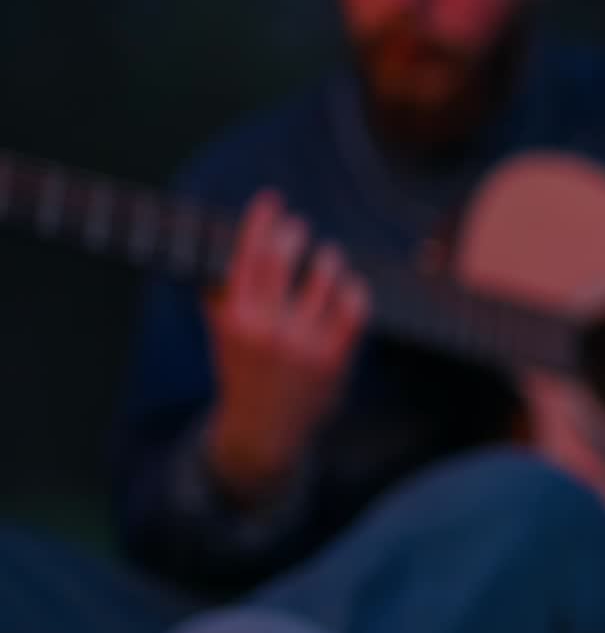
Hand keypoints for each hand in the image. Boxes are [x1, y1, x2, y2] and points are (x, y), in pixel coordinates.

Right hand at [203, 190, 368, 501]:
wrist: (265, 433)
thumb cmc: (244, 374)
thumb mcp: (223, 336)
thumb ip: (222, 296)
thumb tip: (227, 248)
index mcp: (235, 319)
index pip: (247, 256)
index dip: (261, 221)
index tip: (271, 199)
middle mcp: (269, 329)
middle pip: (284, 260)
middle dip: (293, 232)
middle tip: (299, 225)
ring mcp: (304, 345)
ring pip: (324, 278)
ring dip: (327, 258)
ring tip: (327, 254)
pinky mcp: (335, 359)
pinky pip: (354, 308)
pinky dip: (354, 289)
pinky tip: (350, 285)